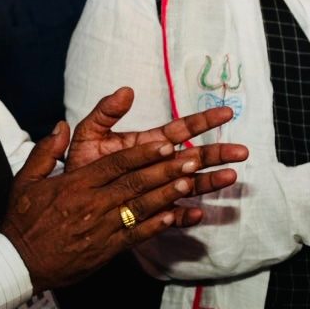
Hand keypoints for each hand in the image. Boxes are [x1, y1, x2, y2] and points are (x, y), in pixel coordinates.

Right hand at [1, 120, 242, 290]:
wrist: (19, 262)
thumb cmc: (24, 219)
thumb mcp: (26, 181)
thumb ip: (45, 151)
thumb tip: (61, 125)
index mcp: (75, 184)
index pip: (115, 165)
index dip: (142, 154)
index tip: (166, 143)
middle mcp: (92, 203)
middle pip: (135, 183)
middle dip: (166, 170)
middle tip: (193, 158)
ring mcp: (102, 227)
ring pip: (140, 207)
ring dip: (168, 194)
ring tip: (191, 182)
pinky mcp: (107, 248)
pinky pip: (135, 235)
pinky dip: (156, 226)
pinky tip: (176, 216)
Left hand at [66, 87, 248, 198]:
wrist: (67, 202)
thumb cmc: (80, 166)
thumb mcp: (88, 135)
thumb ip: (105, 113)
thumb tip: (126, 91)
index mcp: (150, 144)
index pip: (182, 130)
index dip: (204, 121)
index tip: (227, 113)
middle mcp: (160, 166)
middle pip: (195, 157)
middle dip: (219, 153)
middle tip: (242, 152)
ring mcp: (159, 191)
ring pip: (190, 185)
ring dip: (211, 181)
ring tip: (231, 177)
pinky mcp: (152, 215)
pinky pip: (171, 217)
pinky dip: (185, 216)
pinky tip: (199, 213)